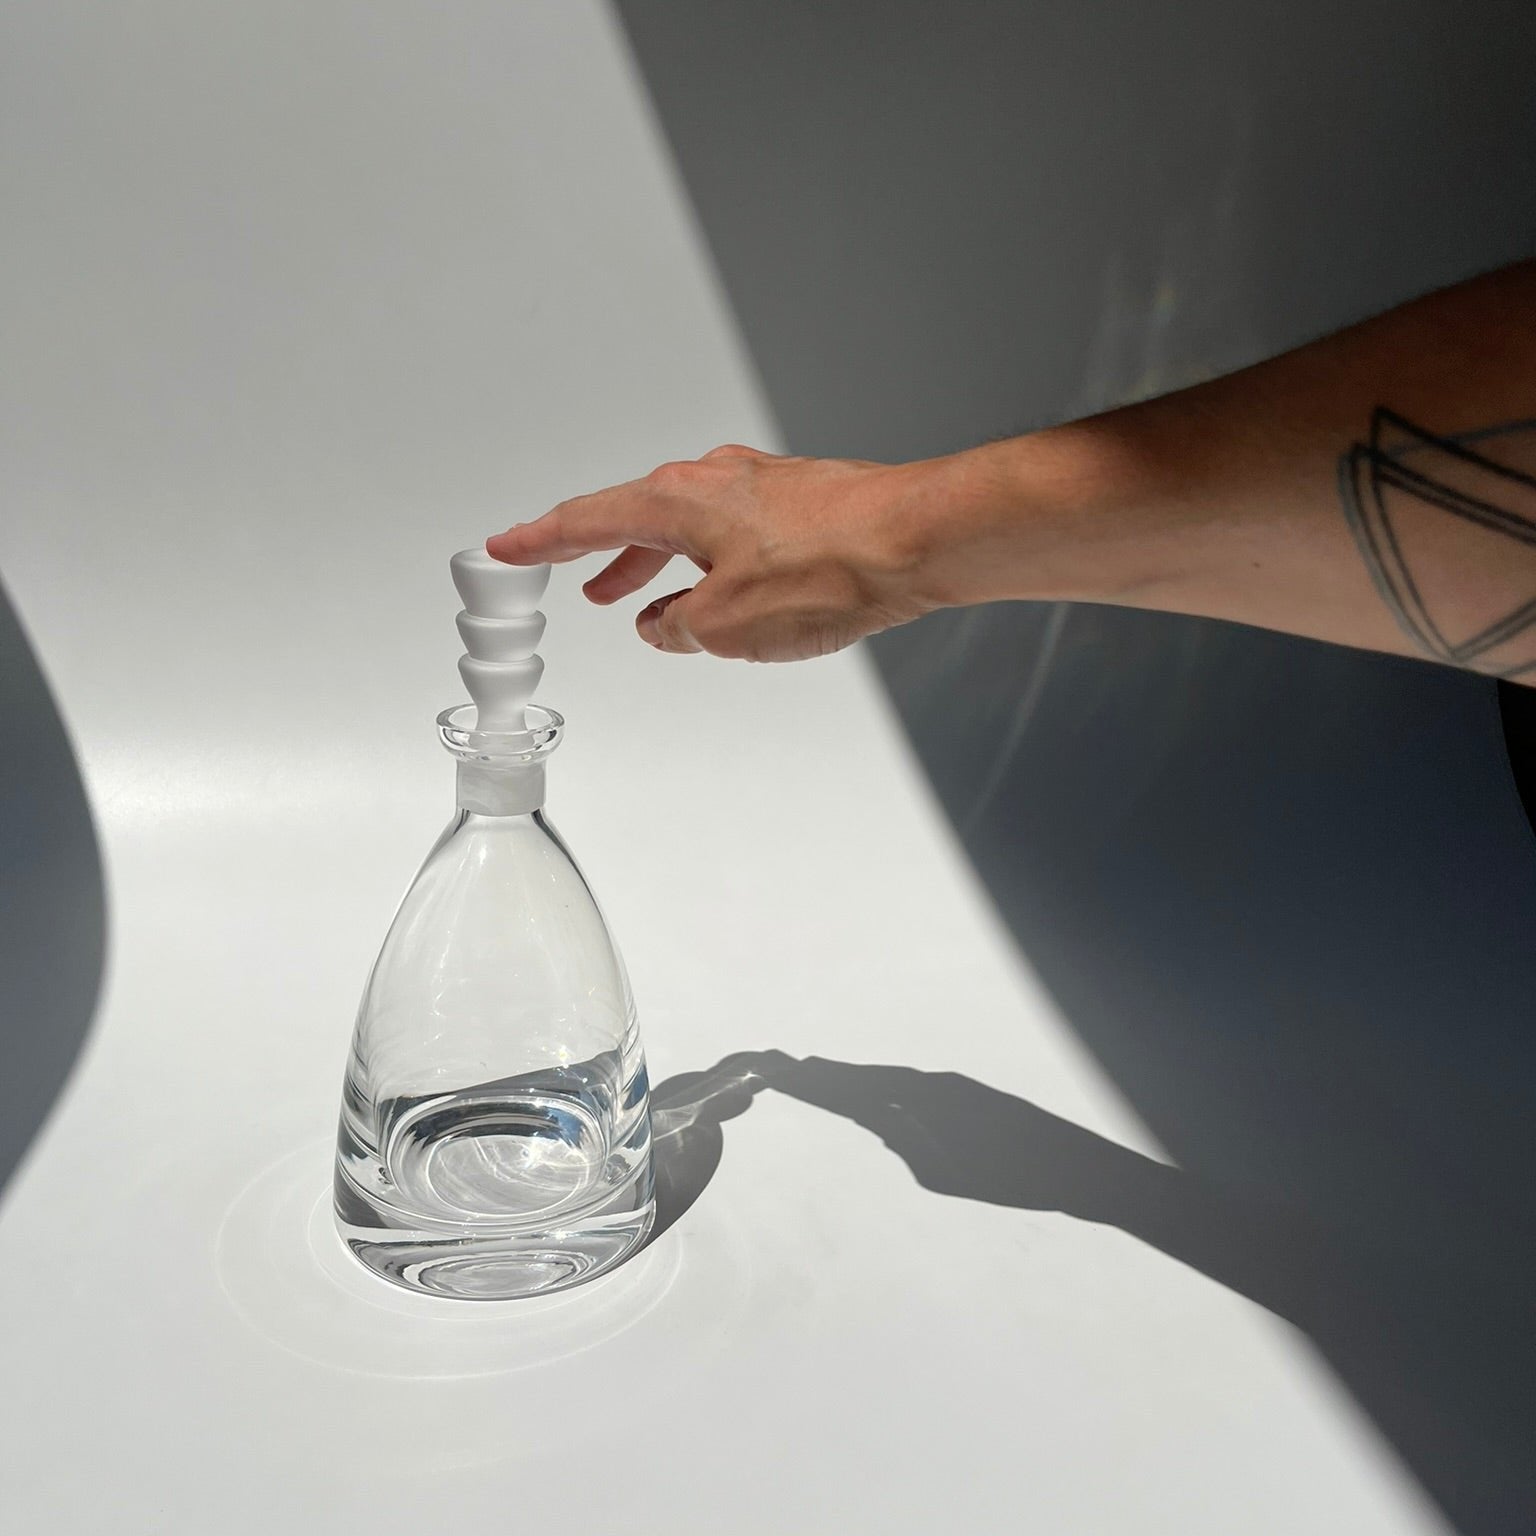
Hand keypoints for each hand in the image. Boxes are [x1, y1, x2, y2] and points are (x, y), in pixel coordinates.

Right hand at [485, 445, 942, 661]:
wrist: (919, 538)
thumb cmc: (829, 569)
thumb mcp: (726, 626)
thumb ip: (681, 629)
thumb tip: (667, 626)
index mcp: (675, 500)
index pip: (586, 518)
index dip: (539, 539)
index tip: (505, 545)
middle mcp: (712, 480)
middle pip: (636, 517)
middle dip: (601, 554)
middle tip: (571, 575)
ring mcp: (759, 485)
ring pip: (687, 527)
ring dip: (656, 564)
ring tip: (638, 600)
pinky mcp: (800, 500)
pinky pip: (732, 533)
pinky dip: (708, 563)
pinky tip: (719, 593)